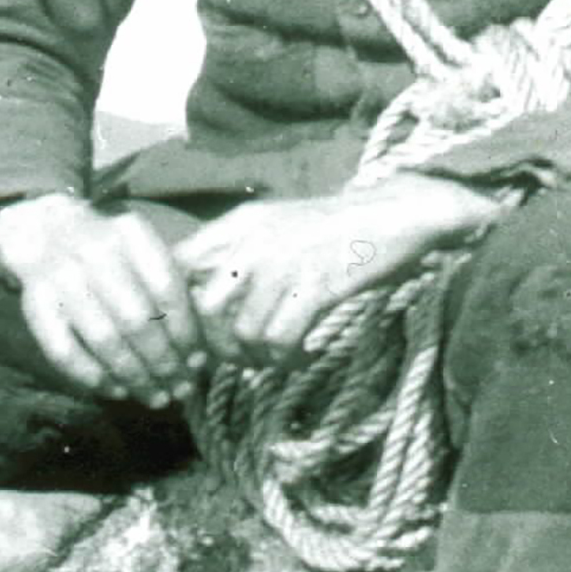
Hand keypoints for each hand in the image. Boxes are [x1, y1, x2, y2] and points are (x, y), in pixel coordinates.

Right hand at [0, 194, 208, 407]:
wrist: (42, 229)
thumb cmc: (111, 249)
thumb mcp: (143, 247)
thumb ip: (171, 283)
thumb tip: (201, 343)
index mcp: (130, 233)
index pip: (166, 289)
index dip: (186, 332)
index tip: (198, 362)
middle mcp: (94, 252)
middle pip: (136, 319)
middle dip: (164, 362)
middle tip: (182, 389)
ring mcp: (60, 278)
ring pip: (104, 339)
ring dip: (135, 376)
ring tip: (157, 397)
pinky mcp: (35, 304)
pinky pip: (64, 351)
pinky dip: (92, 377)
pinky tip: (117, 390)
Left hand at [175, 176, 499, 367]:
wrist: (394, 213)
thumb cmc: (332, 226)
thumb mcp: (272, 224)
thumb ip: (232, 252)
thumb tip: (198, 303)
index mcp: (236, 223)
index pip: (176, 267)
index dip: (176, 310)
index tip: (193, 335)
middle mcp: (251, 240)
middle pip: (202, 310)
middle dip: (214, 345)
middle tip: (235, 357)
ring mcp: (283, 263)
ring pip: (241, 333)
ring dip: (255, 357)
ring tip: (273, 357)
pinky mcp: (315, 286)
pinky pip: (280, 341)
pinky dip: (286, 359)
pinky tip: (300, 354)